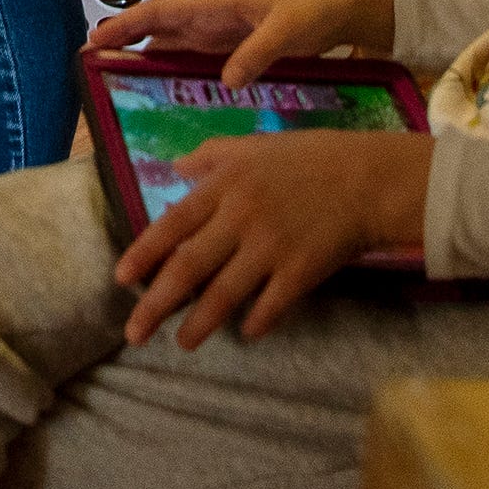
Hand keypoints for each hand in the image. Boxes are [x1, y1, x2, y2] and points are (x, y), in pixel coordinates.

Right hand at [89, 0, 395, 85]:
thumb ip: (258, 53)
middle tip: (89, 69)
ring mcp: (220, 36)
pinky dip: (172, 73)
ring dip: (144, 60)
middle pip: (156, 31)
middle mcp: (210, 19)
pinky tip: (163, 94)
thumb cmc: (314, 7)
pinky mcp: (234, 51)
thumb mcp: (289, 29)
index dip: (125, 26)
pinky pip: (193, 62)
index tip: (93, 40)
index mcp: (216, 5)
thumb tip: (225, 83)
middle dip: (123, 44)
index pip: (160, 13)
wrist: (344, 5)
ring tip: (114, 84)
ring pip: (171, 47)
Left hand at [116, 129, 433, 349]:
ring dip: (199, 324)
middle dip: (156, 304)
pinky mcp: (301, 271)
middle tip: (133, 334)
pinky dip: (255, 323)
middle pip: (188, 267)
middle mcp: (240, 217)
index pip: (171, 224)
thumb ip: (211, 155)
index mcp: (225, 185)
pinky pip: (270, 306)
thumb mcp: (253, 145)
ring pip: (224, 294)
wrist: (367, 177)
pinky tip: (246, 334)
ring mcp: (271, 247)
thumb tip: (175, 167)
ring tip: (182, 344)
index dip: (143, 254)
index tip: (120, 280)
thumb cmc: (308, 158)